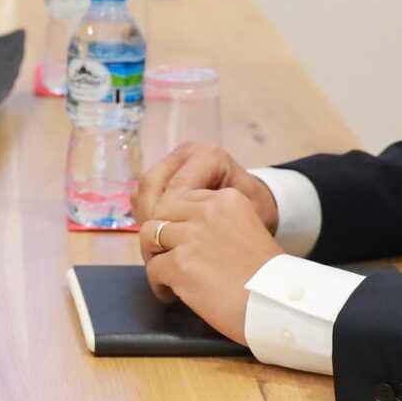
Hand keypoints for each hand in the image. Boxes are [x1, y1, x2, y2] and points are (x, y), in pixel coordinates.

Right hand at [138, 142, 279, 234]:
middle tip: (156, 247)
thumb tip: (179, 231)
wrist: (257, 204)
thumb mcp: (246, 216)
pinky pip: (145, 193)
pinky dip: (145, 214)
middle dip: (150, 216)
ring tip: (155, 244)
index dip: (168, 218)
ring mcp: (174, 161)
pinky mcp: (165, 172)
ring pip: (144, 188)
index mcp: (209, 157)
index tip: (171, 247)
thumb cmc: (255, 212)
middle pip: (152, 183)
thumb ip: (216, 220)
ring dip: (145, 216)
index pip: (175, 187)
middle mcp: (188, 153)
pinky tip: (157, 235)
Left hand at [139, 187, 283, 344]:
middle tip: (166, 257)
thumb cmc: (266, 277)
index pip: (184, 199)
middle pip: (161, 213)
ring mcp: (190, 237)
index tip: (182, 240)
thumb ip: (219, 224)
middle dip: (159, 235)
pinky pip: (152, 268)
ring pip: (149, 236)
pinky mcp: (179, 264)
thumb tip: (185, 232)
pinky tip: (171, 294)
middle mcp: (207, 211)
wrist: (275, 304)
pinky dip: (158, 284)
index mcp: (227, 199)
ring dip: (155, 257)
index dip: (177, 221)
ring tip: (166, 275)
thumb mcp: (248, 231)